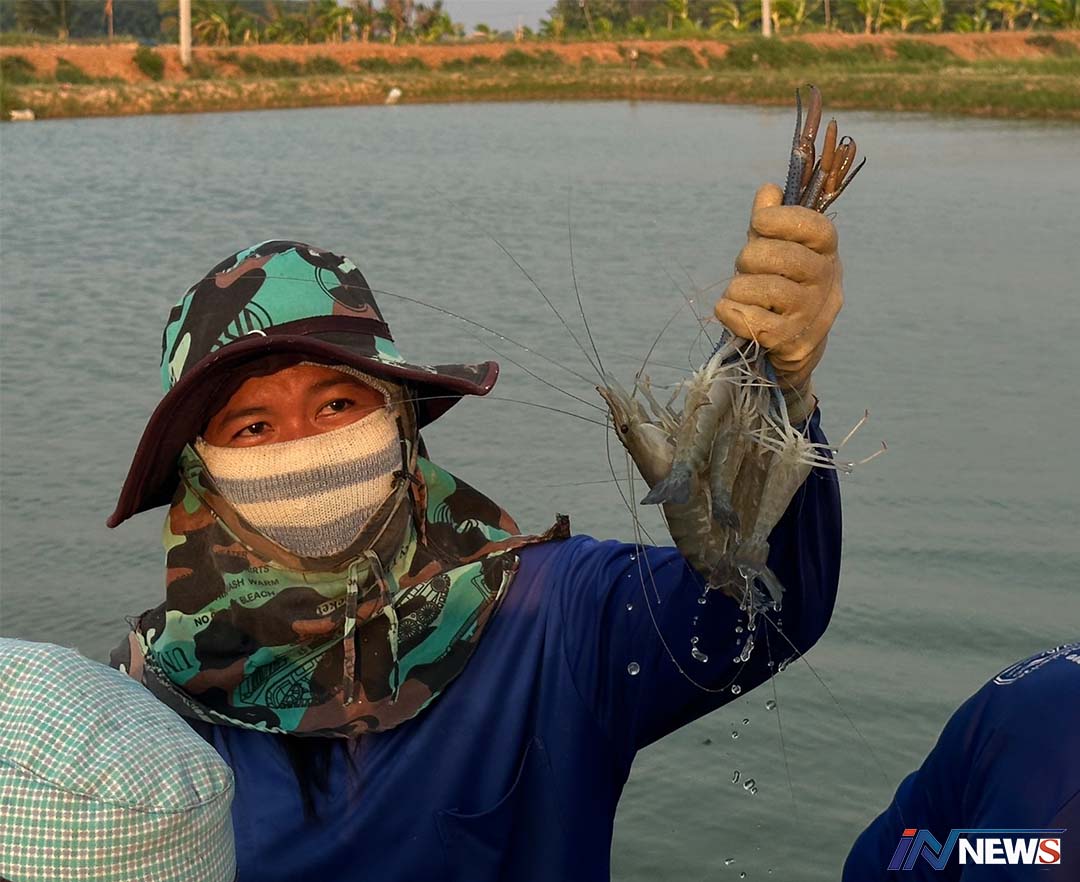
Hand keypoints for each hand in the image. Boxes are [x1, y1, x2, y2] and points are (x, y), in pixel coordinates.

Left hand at [714, 183, 842, 417]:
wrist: (791, 344)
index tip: (758, 223)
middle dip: (750, 257)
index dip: (781, 219)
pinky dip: (729, 312)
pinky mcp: (790, 341)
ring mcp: (811, 314)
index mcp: (827, 253)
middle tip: (745, 266)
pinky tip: (731, 311)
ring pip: (764, 289)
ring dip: (738, 288)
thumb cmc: (780, 285)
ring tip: (739, 292)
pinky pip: (749, 320)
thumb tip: (768, 191)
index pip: (815, 227)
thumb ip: (771, 220)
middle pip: (782, 257)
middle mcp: (827, 283)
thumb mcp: (777, 248)